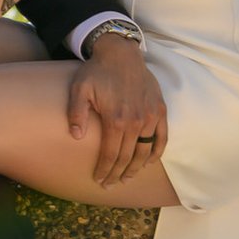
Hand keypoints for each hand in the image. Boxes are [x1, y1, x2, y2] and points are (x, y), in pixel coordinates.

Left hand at [68, 35, 167, 184]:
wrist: (121, 53)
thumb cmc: (97, 72)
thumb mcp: (79, 89)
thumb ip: (76, 113)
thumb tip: (75, 136)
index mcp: (116, 119)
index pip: (111, 153)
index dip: (105, 169)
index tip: (99, 180)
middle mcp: (136, 121)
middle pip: (128, 156)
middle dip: (118, 174)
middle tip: (110, 185)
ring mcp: (151, 116)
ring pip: (146, 150)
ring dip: (137, 167)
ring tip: (127, 178)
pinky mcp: (160, 110)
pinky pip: (162, 137)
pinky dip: (157, 151)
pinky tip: (149, 161)